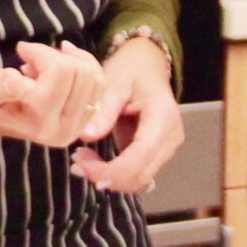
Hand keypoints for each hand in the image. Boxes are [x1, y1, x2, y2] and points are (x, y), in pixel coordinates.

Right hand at [0, 41, 106, 147]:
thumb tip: (16, 82)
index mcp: (39, 124)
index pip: (61, 72)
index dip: (41, 52)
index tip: (21, 51)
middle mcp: (62, 131)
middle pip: (81, 73)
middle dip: (56, 57)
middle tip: (32, 59)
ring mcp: (76, 127)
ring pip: (94, 77)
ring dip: (70, 61)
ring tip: (43, 65)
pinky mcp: (83, 120)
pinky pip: (99, 84)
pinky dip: (82, 66)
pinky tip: (59, 65)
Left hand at [71, 35, 183, 192]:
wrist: (147, 67)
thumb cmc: (131, 70)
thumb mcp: (114, 82)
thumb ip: (103, 110)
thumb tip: (86, 136)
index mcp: (163, 116)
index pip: (142, 154)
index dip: (113, 170)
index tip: (83, 167)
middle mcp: (171, 137)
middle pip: (141, 174)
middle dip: (107, 176)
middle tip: (76, 163)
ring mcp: (166, 148)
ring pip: (139, 180)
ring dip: (110, 178)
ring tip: (82, 160)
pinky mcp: (157, 154)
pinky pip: (137, 174)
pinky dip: (115, 175)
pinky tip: (94, 162)